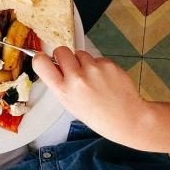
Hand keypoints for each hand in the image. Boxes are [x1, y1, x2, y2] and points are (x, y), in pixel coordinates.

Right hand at [33, 47, 151, 147]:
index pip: (40, 63)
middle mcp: (77, 78)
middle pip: (61, 50)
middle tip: (72, 68)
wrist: (128, 119)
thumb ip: (60, 83)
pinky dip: (99, 66)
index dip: (41, 58)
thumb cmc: (98, 115)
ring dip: (84, 62)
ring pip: (80, 53)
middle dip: (64, 56)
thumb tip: (53, 63)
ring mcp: (93, 70)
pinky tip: (105, 80)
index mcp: (63, 91)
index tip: (44, 59)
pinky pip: (96, 58)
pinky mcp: (108, 64)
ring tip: (93, 79)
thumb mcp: (70, 104)